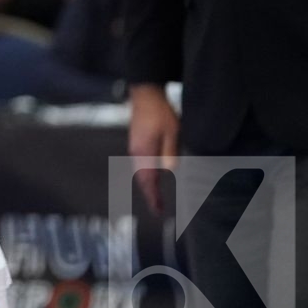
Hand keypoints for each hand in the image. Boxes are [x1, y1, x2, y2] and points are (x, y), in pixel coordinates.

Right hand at [128, 83, 178, 214]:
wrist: (145, 95)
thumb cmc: (160, 113)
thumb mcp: (172, 132)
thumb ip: (170, 152)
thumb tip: (170, 170)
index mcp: (144, 153)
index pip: (148, 181)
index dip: (153, 197)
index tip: (158, 211)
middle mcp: (136, 153)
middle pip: (142, 179)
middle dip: (149, 195)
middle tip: (157, 209)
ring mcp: (135, 147)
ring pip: (140, 172)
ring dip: (147, 185)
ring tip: (155, 197)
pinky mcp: (137, 143)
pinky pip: (140, 165)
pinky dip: (146, 175)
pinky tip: (153, 176)